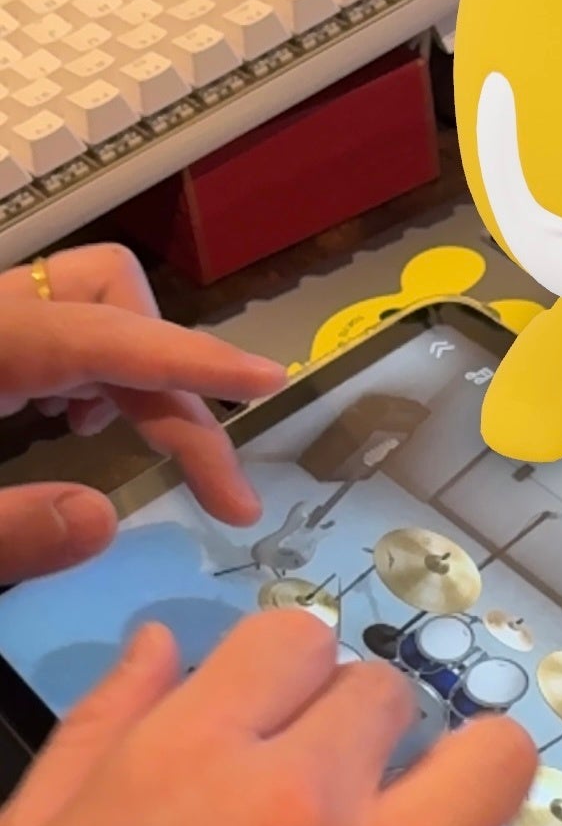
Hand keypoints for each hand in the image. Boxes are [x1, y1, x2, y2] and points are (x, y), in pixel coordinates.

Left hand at [0, 244, 287, 582]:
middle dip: (169, 375)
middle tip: (209, 481)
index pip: (104, 335)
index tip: (270, 380)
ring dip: (129, 369)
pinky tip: (68, 421)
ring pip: (93, 303)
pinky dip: (88, 370)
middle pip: (113, 295)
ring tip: (108, 435)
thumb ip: (2, 530)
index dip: (191, 359)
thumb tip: (102, 523)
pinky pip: (60, 323)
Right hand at [0, 611, 561, 825]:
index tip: (282, 723)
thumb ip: (100, 728)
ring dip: (464, 781)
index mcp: (186, 759)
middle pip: (386, 693)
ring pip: (491, 759)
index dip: (289, 678)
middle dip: (360, 735)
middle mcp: (292, 804)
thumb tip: (160, 644)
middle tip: (333, 798)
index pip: (297, 638)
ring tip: (429, 824)